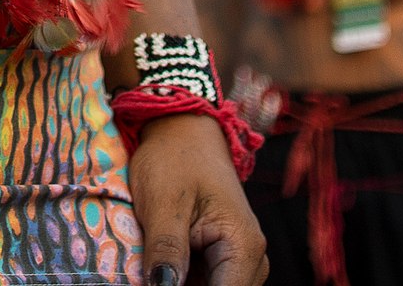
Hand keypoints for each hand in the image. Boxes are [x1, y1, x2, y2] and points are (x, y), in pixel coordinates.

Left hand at [129, 113, 266, 285]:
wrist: (182, 131)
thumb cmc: (174, 159)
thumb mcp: (163, 205)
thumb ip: (166, 253)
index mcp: (243, 247)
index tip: (158, 283)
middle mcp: (250, 259)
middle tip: (151, 273)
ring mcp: (237, 260)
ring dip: (180, 283)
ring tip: (155, 265)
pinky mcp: (221, 259)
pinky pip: (205, 282)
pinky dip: (181, 279)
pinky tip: (161, 268)